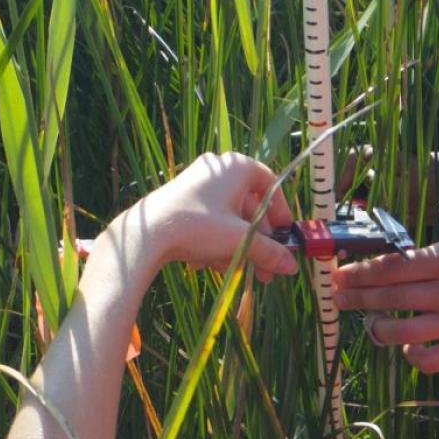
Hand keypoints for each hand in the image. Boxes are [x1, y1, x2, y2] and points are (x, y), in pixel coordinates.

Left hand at [140, 152, 298, 281]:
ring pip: (229, 218)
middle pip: (249, 208)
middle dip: (257, 243)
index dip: (281, 214)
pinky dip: (214, 241)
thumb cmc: (198, 226)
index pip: (271, 186)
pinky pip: (210, 219)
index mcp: (237, 167)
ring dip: (235, 247)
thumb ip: (269, 252)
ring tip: (232, 270)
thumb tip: (292, 267)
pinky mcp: (182, 198)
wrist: (146, 233)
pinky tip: (208, 263)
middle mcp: (219, 169)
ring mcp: (198, 182)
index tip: (283, 238)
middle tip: (265, 270)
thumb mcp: (239, 240)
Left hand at [333, 237, 438, 372]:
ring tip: (370, 322)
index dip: (360, 272)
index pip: (391, 267)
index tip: (339, 274)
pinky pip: (427, 360)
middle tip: (339, 296)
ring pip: (400, 332)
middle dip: (357, 296)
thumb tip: (393, 256)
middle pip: (388, 298)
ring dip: (377, 327)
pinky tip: (408, 346)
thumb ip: (436, 252)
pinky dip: (411, 355)